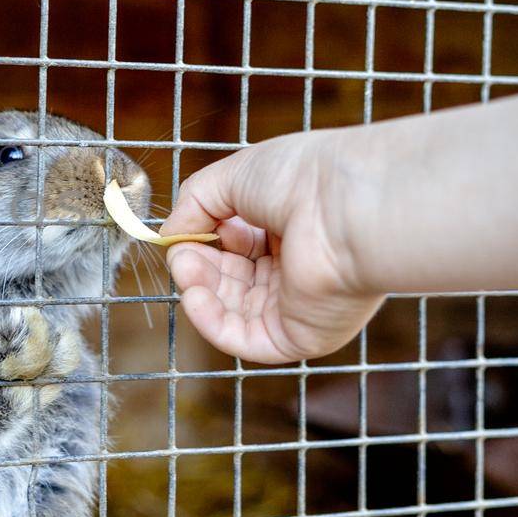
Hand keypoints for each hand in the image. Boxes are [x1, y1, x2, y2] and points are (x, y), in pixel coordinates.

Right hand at [159, 130, 384, 364]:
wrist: (348, 204)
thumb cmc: (303, 178)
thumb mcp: (232, 177)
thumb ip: (193, 203)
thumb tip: (170, 234)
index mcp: (288, 229)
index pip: (234, 245)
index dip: (204, 240)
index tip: (183, 231)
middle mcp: (294, 269)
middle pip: (227, 280)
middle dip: (197, 266)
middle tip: (182, 253)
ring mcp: (295, 305)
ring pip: (229, 311)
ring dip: (198, 290)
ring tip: (186, 267)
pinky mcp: (296, 336)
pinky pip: (242, 340)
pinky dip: (210, 322)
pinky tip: (194, 296)